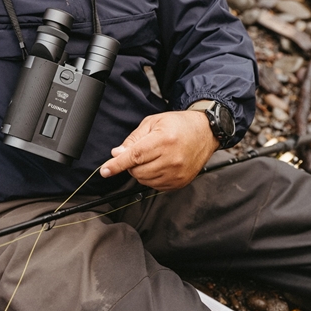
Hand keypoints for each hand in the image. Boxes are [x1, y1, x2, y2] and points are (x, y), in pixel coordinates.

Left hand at [100, 111, 219, 189]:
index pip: (134, 156)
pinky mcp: (180, 182)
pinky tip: (159, 165)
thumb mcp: (153, 123)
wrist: (205, 132)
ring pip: (144, 180)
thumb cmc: (179, 125)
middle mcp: (172, 159)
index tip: (105, 171)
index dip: (117, 164)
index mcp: (163, 140)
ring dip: (141, 171)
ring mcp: (177, 173)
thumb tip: (117, 153)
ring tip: (152, 157)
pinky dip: (151, 178)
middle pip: (137, 171)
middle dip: (131, 164)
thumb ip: (133, 139)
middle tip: (141, 152)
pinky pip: (155, 186)